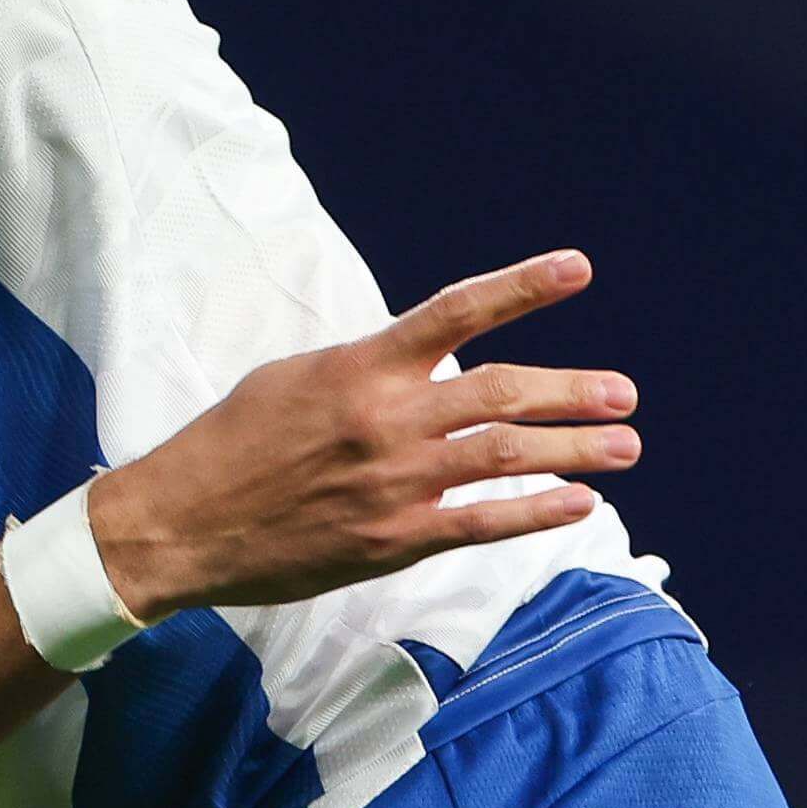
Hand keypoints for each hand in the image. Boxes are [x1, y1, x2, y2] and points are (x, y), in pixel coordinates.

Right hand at [84, 254, 635, 614]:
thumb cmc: (231, 443)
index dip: (523, 286)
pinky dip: (538, 512)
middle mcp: (386, 419)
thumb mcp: (293, 378)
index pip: (457, 311)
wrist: (181, 523)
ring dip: (576, 449)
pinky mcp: (393, 539)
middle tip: (623, 393)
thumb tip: (428, 361)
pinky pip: (483, 524)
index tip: (578, 268)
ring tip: (625, 445)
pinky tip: (578, 502)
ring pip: (507, 456)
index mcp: (360, 367)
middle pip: (503, 393)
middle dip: (573, 392)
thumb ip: (367, 368)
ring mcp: (394, 483)